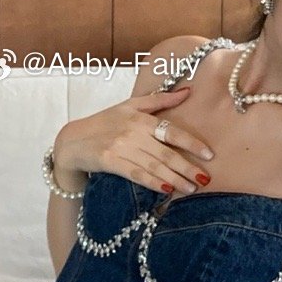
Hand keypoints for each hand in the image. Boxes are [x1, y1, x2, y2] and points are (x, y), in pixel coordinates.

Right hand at [54, 85, 214, 196]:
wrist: (72, 140)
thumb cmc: (105, 122)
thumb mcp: (130, 105)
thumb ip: (160, 100)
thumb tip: (187, 91)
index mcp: (140, 118)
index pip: (172, 131)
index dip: (192, 143)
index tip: (209, 155)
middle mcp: (132, 132)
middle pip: (166, 152)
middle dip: (187, 167)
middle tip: (205, 179)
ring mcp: (120, 147)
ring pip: (154, 166)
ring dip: (175, 179)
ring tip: (191, 188)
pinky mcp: (110, 161)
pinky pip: (136, 174)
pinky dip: (152, 182)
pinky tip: (166, 190)